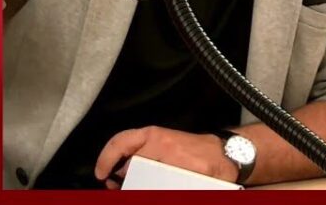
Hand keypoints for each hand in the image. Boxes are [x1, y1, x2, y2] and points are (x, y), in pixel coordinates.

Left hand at [95, 126, 235, 188]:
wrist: (225, 152)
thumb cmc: (190, 150)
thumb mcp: (162, 144)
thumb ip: (141, 155)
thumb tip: (117, 174)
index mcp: (153, 135)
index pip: (121, 142)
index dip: (106, 159)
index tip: (100, 174)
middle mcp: (163, 144)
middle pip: (133, 167)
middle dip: (128, 181)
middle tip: (124, 189)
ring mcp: (178, 160)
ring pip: (149, 180)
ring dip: (145, 187)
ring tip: (153, 186)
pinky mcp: (193, 174)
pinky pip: (169, 188)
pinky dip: (161, 190)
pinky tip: (168, 190)